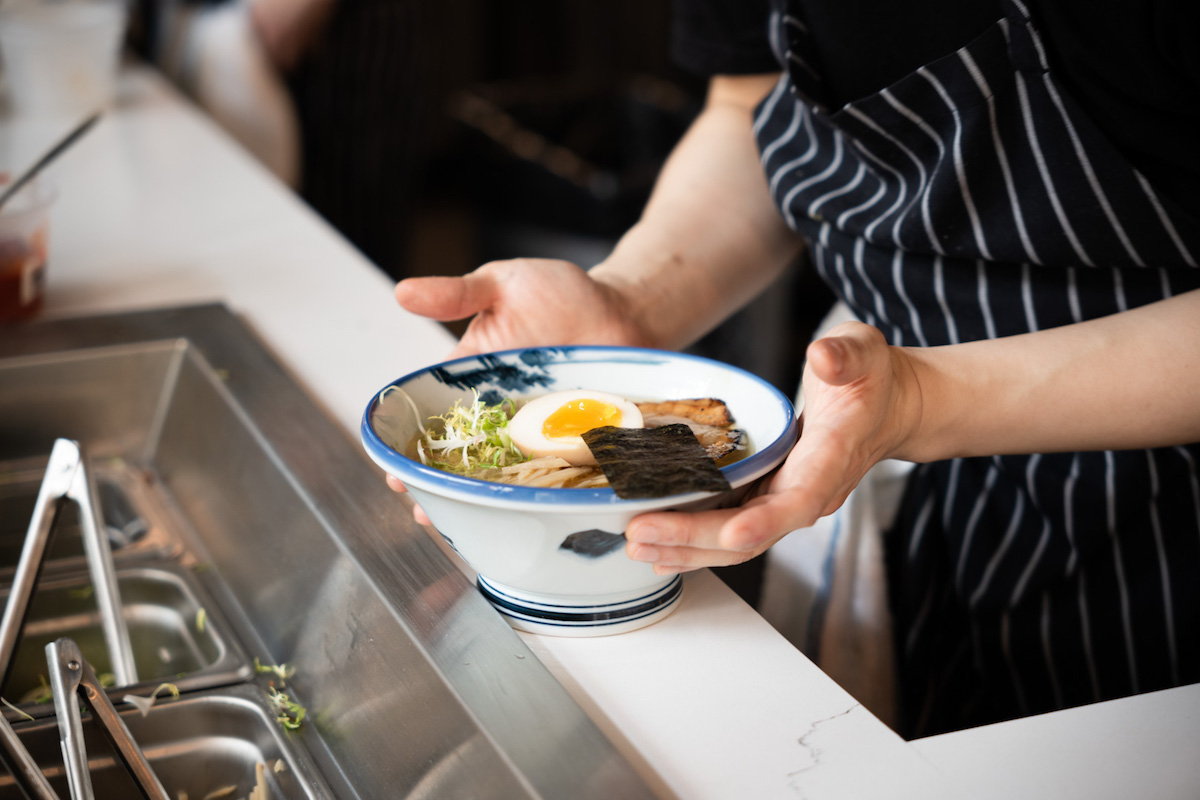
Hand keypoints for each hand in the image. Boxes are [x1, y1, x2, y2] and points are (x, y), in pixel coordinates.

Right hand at [388, 257, 654, 510]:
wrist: (625, 308)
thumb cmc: (560, 292)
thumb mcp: (503, 284)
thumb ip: (457, 294)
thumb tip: (403, 292)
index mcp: (475, 379)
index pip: (435, 418)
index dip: (413, 447)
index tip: (395, 472)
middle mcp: (503, 412)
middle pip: (465, 456)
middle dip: (443, 484)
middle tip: (424, 510)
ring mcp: (541, 431)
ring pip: (506, 474)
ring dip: (486, 499)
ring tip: (465, 523)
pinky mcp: (579, 440)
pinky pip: (559, 471)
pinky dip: (546, 493)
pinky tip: (533, 513)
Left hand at [625, 321, 920, 572]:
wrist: (885, 409)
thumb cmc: (870, 378)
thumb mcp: (863, 351)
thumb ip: (844, 355)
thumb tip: (823, 356)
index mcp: (833, 457)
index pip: (802, 498)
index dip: (768, 520)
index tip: (732, 533)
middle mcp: (808, 492)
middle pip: (753, 532)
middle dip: (696, 539)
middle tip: (641, 534)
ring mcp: (785, 501)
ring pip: (736, 541)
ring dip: (686, 548)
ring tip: (636, 545)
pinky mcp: (768, 500)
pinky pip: (728, 530)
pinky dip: (692, 541)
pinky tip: (656, 545)